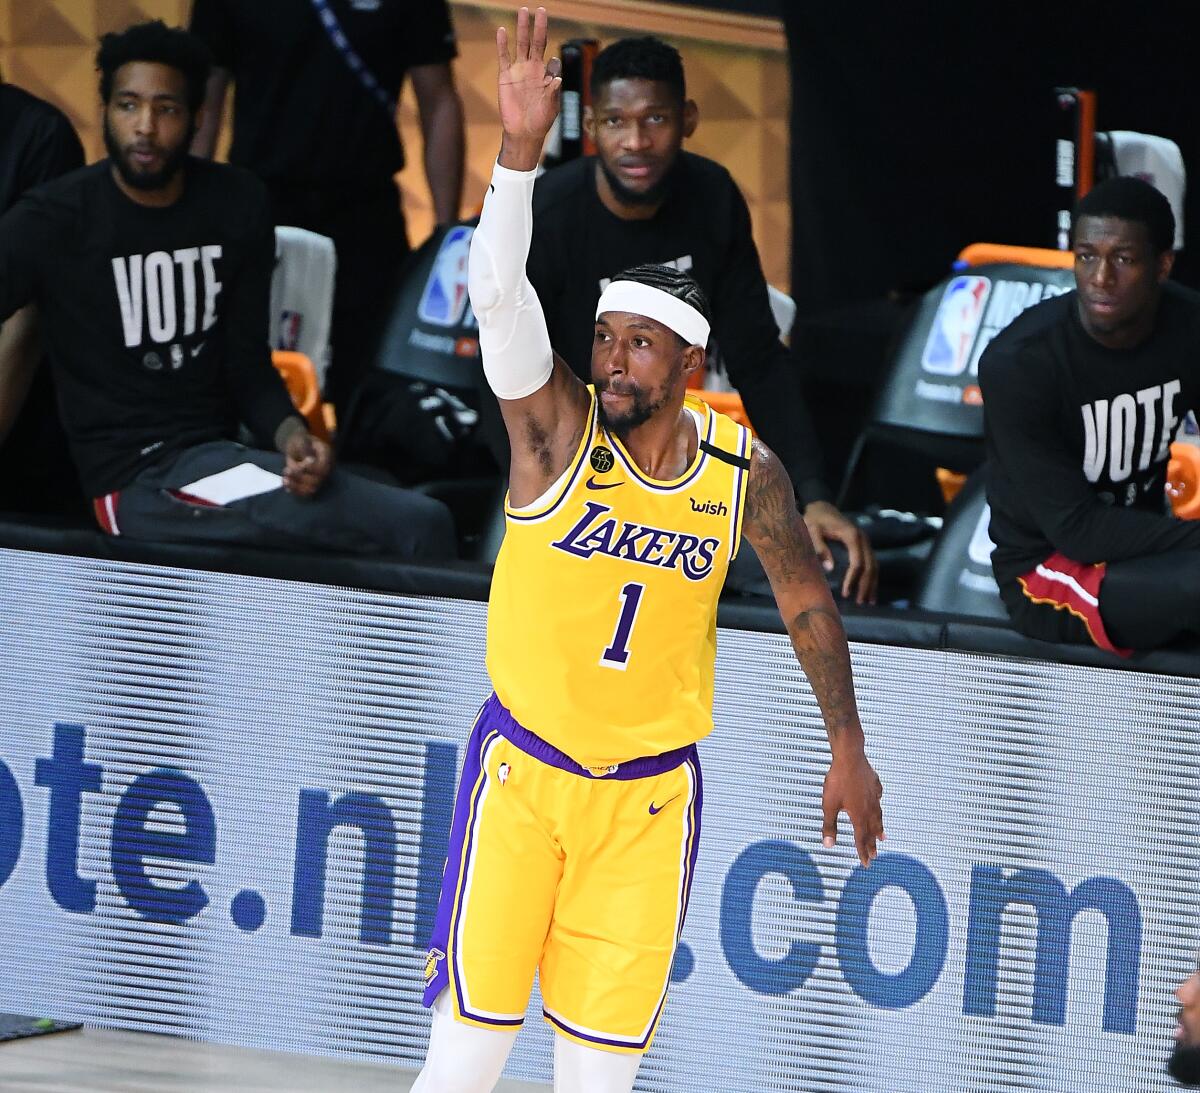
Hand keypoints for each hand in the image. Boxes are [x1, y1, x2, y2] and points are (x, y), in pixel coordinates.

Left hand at [282, 430, 332, 496]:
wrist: (298, 445)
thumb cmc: (300, 441)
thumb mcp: (301, 440)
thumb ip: (305, 448)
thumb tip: (310, 460)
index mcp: (327, 455)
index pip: (322, 467)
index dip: (309, 469)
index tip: (295, 465)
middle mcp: (326, 468)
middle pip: (317, 480)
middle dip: (299, 476)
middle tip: (286, 470)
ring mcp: (320, 477)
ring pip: (312, 488)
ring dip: (297, 486)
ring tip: (285, 480)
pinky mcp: (312, 483)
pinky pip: (306, 492)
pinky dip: (295, 490)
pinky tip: (286, 484)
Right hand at [496, 7, 561, 158]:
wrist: (523, 132)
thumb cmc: (540, 121)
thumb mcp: (551, 108)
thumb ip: (553, 92)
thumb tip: (557, 77)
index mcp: (546, 76)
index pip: (552, 61)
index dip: (554, 63)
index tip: (553, 67)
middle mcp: (533, 69)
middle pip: (537, 43)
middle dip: (539, 27)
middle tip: (541, 10)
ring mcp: (519, 70)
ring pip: (521, 44)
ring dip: (523, 28)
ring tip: (524, 11)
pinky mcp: (505, 76)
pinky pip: (504, 56)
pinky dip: (503, 44)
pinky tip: (503, 31)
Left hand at [804, 500, 877, 604]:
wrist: (821, 507)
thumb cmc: (814, 520)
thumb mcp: (812, 531)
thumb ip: (819, 548)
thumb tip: (830, 568)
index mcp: (852, 536)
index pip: (857, 562)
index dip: (853, 579)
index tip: (846, 594)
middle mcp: (863, 539)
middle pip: (870, 566)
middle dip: (866, 586)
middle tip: (859, 603)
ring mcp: (865, 541)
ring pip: (874, 565)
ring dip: (872, 584)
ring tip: (867, 601)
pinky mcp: (863, 545)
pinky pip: (871, 562)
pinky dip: (871, 577)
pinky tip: (869, 590)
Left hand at [822, 749, 884, 866]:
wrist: (850, 756)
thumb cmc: (838, 779)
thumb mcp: (829, 805)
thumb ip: (829, 826)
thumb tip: (828, 845)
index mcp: (859, 815)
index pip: (861, 839)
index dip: (863, 852)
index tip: (866, 863)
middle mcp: (869, 807)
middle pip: (872, 830)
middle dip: (872, 844)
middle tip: (875, 855)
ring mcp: (874, 795)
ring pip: (878, 816)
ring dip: (879, 828)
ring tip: (883, 836)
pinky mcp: (874, 784)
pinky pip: (878, 798)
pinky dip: (878, 805)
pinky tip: (878, 804)